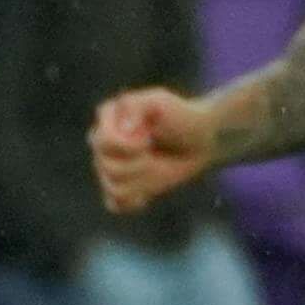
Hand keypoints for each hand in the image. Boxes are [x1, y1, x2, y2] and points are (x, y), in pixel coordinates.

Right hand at [90, 88, 213, 212]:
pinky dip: (132, 202)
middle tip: (154, 152)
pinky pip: (115, 204)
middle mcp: (103, 144)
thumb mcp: (160, 101)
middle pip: (107, 167)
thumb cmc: (180, 115)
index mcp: (107, 120)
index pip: (102, 142)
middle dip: (139, 163)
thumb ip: (136, 106)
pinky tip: (147, 193)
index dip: (127, 146)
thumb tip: (125, 129)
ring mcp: (111, 166)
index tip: (148, 138)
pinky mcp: (124, 186)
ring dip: (141, 181)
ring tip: (157, 167)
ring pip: (114, 187)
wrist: (202, 137)